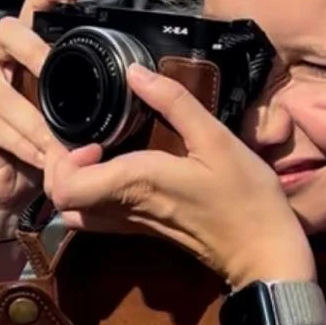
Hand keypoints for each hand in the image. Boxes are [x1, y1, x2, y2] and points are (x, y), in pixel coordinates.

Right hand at [0, 0, 85, 225]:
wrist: (6, 196)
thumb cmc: (39, 152)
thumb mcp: (67, 119)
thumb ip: (80, 97)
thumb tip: (126, 86)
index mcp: (19, 53)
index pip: (28, 11)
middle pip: (6, 33)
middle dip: (34, 51)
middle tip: (53, 72)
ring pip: (0, 92)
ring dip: (34, 123)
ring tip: (55, 146)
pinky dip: (18, 139)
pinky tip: (36, 154)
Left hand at [42, 65, 315, 288]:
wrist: (264, 252)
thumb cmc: (245, 196)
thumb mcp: (217, 139)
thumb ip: (174, 103)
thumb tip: (135, 72)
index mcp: (135, 184)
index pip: (65, 187)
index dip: (62, 160)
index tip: (93, 138)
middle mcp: (124, 209)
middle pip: (61, 202)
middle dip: (62, 169)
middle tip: (87, 141)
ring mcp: (132, 226)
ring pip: (76, 215)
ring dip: (75, 184)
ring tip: (97, 157)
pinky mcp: (144, 233)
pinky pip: (98, 220)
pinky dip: (91, 198)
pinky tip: (116, 174)